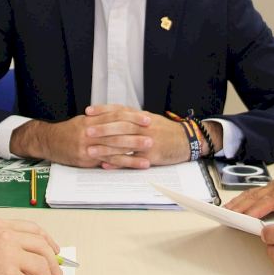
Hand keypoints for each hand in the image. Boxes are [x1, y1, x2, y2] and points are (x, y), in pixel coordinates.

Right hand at [0, 219, 63, 274]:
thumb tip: (29, 256)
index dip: (48, 242)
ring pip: (42, 269)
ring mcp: (8, 260)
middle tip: (56, 274)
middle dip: (53, 264)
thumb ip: (3, 244)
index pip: (34, 230)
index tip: (54, 251)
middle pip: (43, 248)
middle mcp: (6, 239)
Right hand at [12, 107, 205, 168]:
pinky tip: (134, 164)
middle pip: (117, 130)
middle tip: (153, 134)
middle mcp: (90, 131)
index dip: (132, 116)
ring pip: (114, 146)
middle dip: (136, 132)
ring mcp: (88, 146)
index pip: (116, 115)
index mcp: (91, 119)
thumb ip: (101, 118)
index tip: (147, 118)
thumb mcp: (83, 120)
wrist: (47, 142)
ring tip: (149, 150)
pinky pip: (107, 161)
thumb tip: (121, 116)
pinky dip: (122, 162)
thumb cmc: (68, 131)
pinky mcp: (86, 159)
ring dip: (133, 149)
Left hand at [84, 105, 204, 168]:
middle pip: (119, 126)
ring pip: (123, 144)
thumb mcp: (152, 119)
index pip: (119, 110)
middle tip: (86, 130)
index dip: (103, 110)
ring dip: (105, 147)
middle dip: (101, 128)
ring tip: (90, 150)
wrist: (187, 140)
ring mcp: (147, 141)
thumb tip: (116, 113)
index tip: (88, 111)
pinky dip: (118, 162)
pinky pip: (131, 159)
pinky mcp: (151, 155)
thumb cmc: (167, 130)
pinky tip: (105, 164)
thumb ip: (134, 116)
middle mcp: (143, 127)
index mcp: (142, 116)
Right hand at [225, 161, 273, 217]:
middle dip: (239, 209)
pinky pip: (252, 194)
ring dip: (236, 204)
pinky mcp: (270, 188)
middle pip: (254, 198)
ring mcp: (271, 186)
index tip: (243, 220)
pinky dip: (240, 200)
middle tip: (226, 219)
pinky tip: (232, 207)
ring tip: (223, 214)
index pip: (268, 202)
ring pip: (250, 195)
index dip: (255, 211)